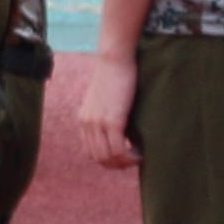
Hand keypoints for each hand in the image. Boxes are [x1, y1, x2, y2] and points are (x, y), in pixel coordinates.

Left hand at [59, 45, 139, 171]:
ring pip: (109, 157)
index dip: (109, 160)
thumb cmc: (116, 76)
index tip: (125, 157)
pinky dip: (130, 157)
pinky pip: (118, 150)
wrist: (114, 59)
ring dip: (125, 163)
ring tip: (138, 157)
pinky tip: (140, 153)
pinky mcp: (112, 120)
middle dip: (117, 165)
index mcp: (84, 120)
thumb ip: (108, 117)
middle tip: (134, 160)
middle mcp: (87, 124)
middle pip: (99, 158)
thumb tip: (125, 136)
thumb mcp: (107, 100)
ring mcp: (98, 123)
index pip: (91, 152)